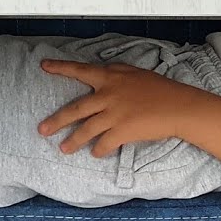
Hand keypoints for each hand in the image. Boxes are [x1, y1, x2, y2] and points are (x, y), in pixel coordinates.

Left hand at [37, 59, 203, 156]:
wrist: (179, 106)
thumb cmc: (160, 89)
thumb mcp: (135, 74)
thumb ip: (115, 75)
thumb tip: (100, 76)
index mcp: (110, 77)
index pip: (80, 70)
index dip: (61, 68)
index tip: (43, 67)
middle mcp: (108, 94)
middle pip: (75, 109)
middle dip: (56, 120)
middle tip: (41, 130)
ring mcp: (114, 113)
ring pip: (86, 130)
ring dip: (73, 141)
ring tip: (63, 149)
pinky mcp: (123, 130)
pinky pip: (104, 143)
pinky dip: (98, 149)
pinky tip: (95, 153)